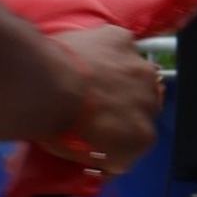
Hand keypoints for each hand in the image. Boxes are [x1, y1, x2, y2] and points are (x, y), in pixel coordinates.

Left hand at [47, 25, 161, 171]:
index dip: (119, 131)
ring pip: (135, 72)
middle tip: (93, 101)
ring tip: (87, 75)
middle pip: (142, 103)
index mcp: (142, 137)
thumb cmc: (59, 128)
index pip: (138, 136)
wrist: (47, 88)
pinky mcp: (123, 40)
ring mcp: (139, 69)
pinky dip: (106, 49)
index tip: (99, 127)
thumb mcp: (85, 156)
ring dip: (119, 75)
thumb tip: (103, 157)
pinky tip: (84, 52)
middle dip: (124, 102)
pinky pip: (119, 45)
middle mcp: (150, 103)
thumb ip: (104, 155)